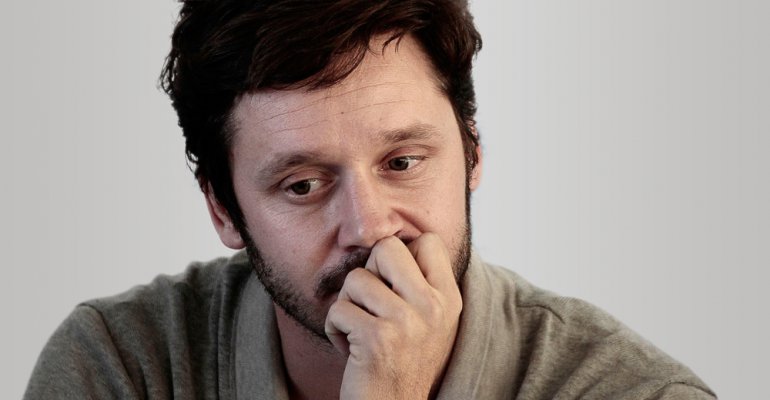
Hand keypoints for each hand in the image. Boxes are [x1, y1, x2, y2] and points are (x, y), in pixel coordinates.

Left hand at [324, 233, 462, 399]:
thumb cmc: (404, 364)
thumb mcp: (430, 321)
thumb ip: (420, 283)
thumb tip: (394, 241)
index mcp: (449, 299)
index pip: (428, 241)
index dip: (402, 256)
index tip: (394, 286)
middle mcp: (433, 308)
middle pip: (387, 248)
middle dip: (369, 273)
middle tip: (372, 304)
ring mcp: (407, 323)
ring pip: (355, 279)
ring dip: (348, 305)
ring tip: (360, 330)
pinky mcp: (377, 339)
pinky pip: (337, 310)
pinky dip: (334, 329)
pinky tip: (349, 348)